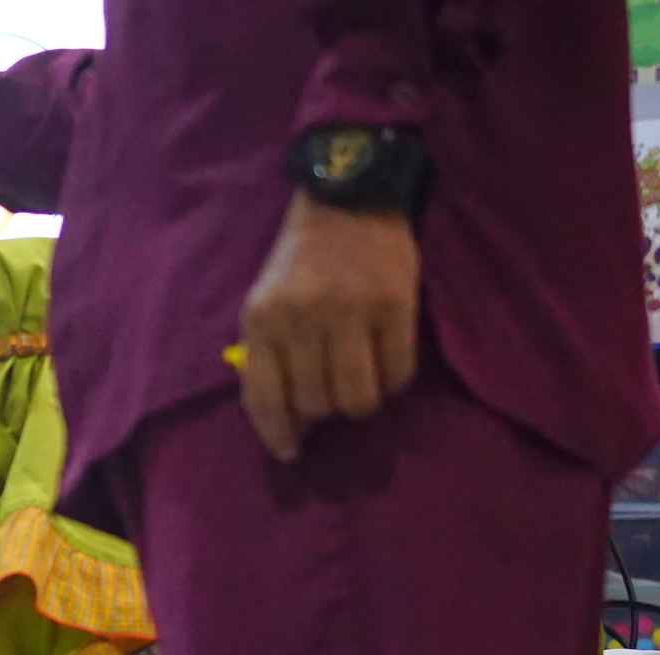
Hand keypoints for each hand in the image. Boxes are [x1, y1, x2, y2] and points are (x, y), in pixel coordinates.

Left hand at [234, 193, 419, 462]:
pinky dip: (393, 382)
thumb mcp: (265, 301)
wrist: (348, 197)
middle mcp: (302, 317)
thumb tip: (287, 421)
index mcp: (262, 319)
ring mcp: (351, 311)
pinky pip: (397, 373)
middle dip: (324, 412)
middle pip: (316, 404)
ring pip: (357, 399)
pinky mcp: (396, 305)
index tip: (292, 452)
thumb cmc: (302, 260)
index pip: (264, 399)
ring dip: (360, 404)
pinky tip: (386, 364)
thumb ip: (268, 354)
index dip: (278, 434)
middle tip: (332, 395)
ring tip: (360, 385)